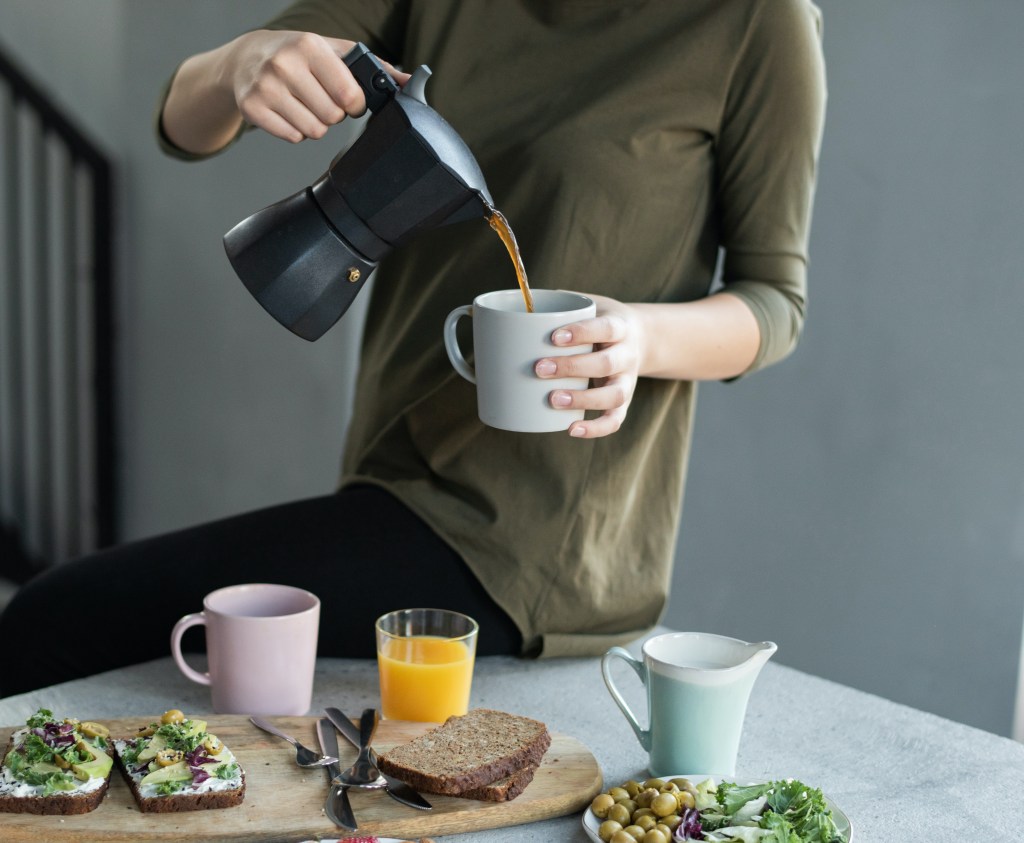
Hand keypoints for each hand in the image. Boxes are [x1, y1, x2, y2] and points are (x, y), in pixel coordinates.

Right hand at [226, 30, 409, 142]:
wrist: (248, 57)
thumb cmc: (299, 54)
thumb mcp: (336, 51)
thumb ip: (376, 67)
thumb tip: (413, 83)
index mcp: (309, 46)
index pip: (349, 95)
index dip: (354, 103)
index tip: (348, 97)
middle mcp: (284, 64)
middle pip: (332, 117)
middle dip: (333, 113)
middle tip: (321, 98)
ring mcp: (265, 87)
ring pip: (313, 131)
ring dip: (316, 123)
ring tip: (305, 103)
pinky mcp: (252, 108)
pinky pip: (293, 137)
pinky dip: (296, 130)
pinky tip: (289, 111)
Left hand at [534, 295, 644, 438]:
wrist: (640, 338)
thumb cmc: (600, 321)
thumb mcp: (588, 305)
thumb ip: (557, 305)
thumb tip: (505, 308)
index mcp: (620, 326)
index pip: (606, 328)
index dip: (582, 332)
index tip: (553, 336)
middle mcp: (627, 354)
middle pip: (606, 363)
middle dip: (572, 367)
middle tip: (539, 369)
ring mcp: (627, 380)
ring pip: (613, 395)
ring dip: (583, 399)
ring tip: (553, 400)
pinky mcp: (623, 402)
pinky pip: (615, 420)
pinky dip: (596, 428)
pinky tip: (571, 429)